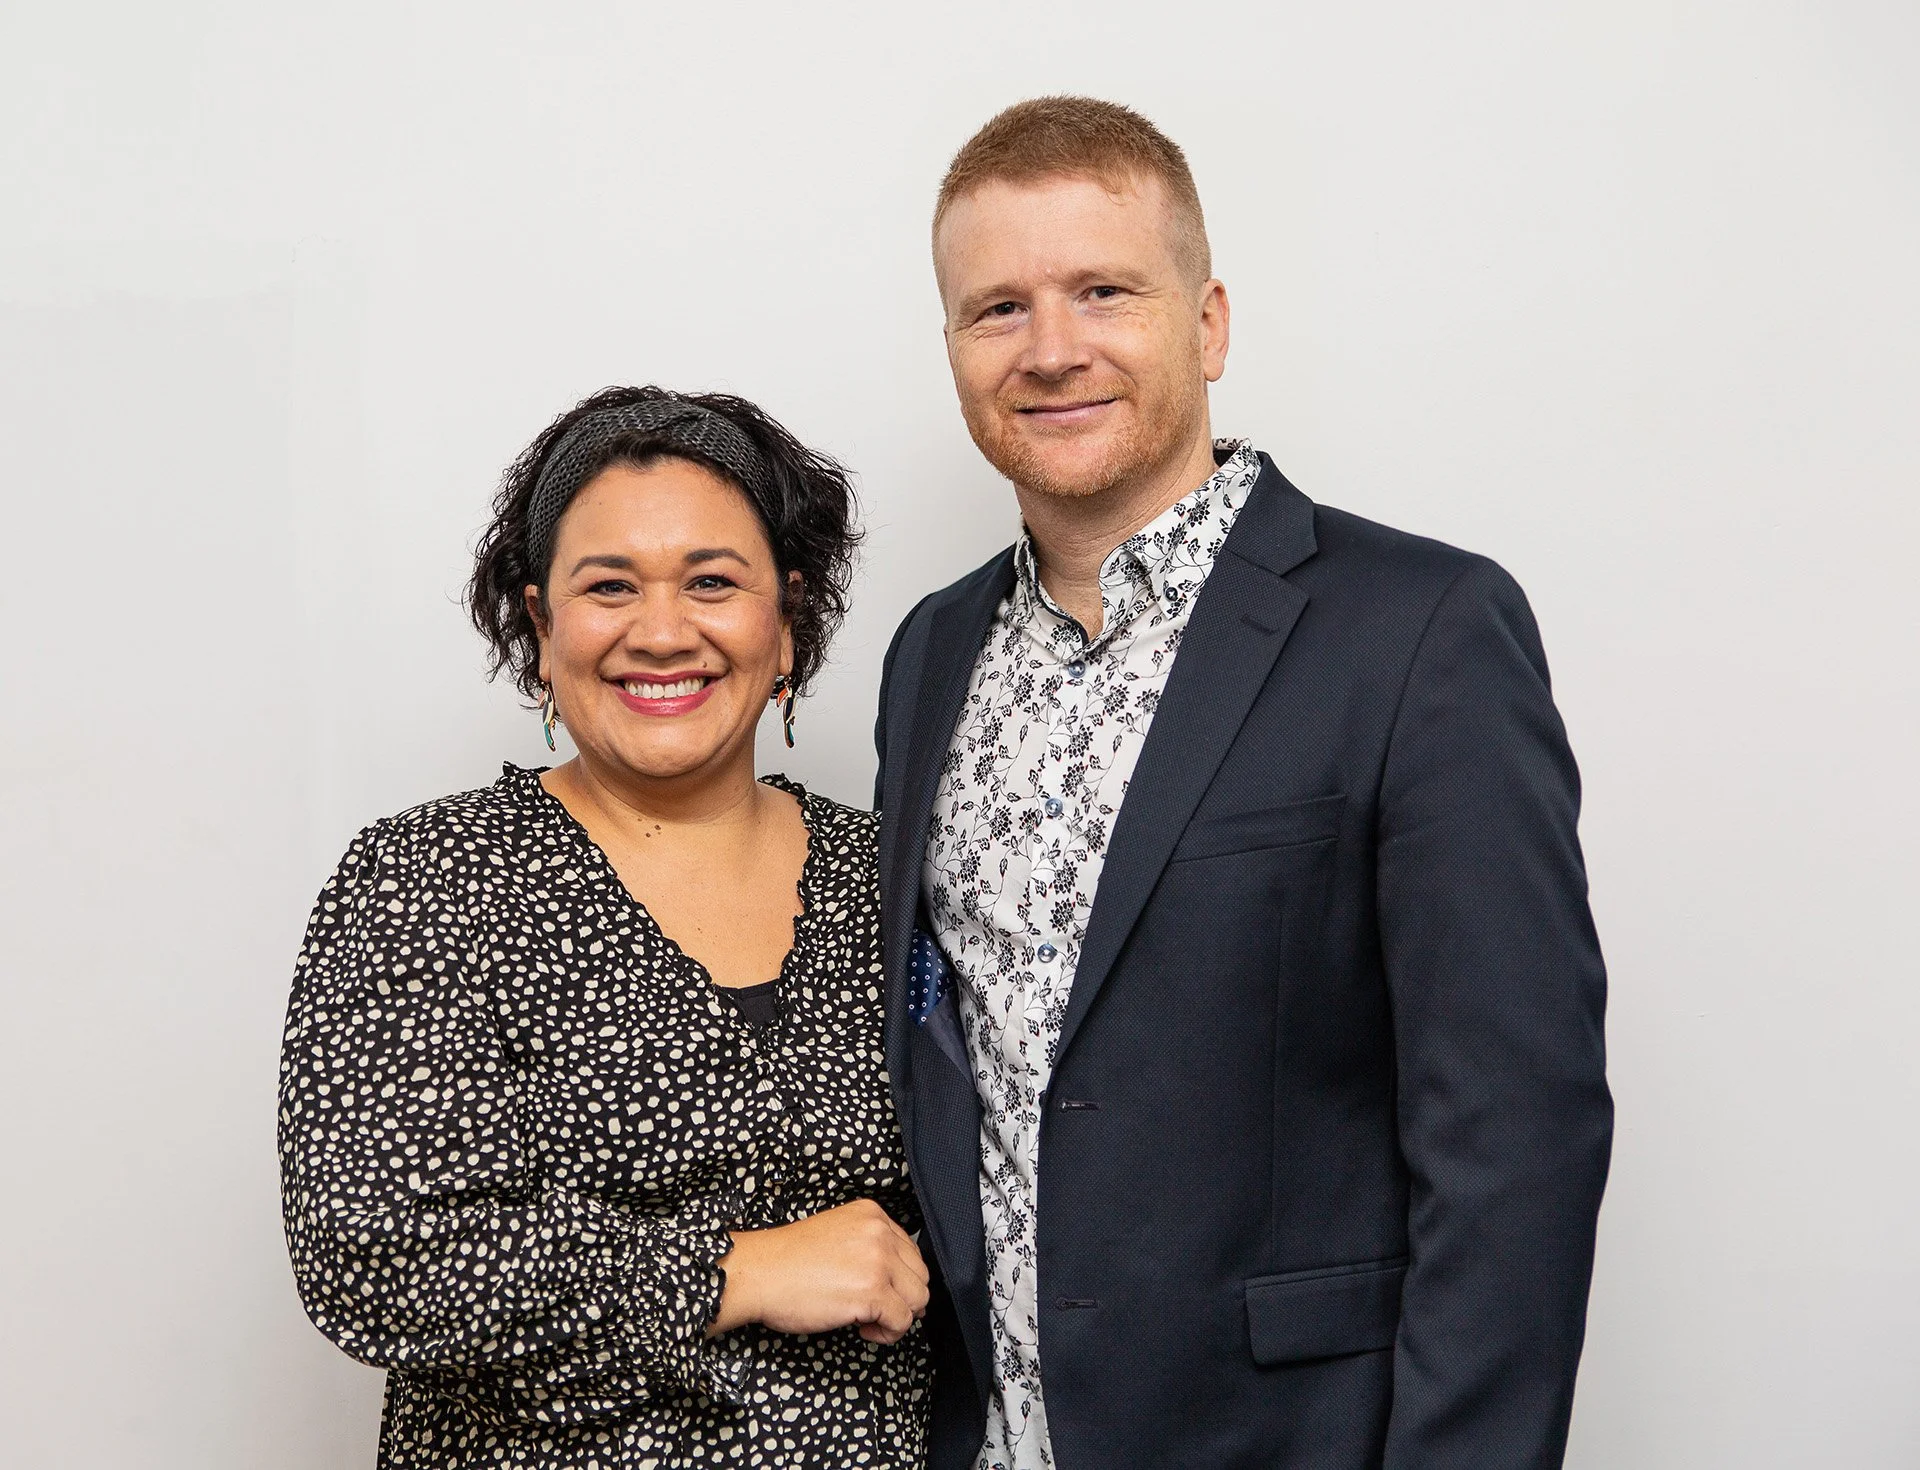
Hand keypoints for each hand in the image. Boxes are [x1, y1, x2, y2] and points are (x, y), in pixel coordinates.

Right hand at [708, 1199, 929, 1344]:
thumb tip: (899, 1280)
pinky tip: (862, 1328)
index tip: (882, 1291)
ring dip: (897, 1316)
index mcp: (872, 1215)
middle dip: (903, 1298)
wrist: (760, 1273)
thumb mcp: (837, 1234)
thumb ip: (869, 1246)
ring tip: (869, 1320)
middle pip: (920, 1275)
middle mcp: (880, 1233)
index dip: (900, 1278)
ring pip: (918, 1298)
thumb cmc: (788, 1261)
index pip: (911, 1251)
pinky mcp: (873, 1291)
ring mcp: (878, 1261)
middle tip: (877, 1310)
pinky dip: (887, 1333)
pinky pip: (902, 1321)